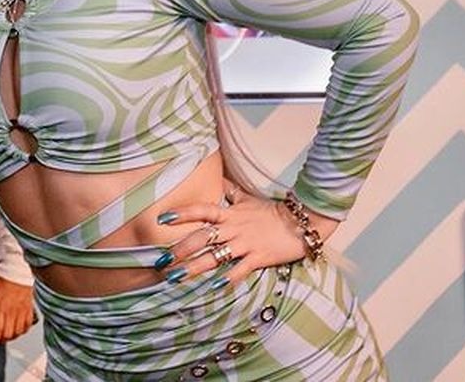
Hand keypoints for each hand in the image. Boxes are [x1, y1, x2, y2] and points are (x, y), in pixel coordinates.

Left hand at [0, 274, 34, 344]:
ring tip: (8, 336)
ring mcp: (21, 310)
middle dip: (2, 340)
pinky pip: (28, 323)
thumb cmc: (3, 276)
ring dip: (13, 336)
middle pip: (8, 333)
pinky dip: (24, 329)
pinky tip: (20, 329)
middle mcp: (11, 310)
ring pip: (18, 331)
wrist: (16, 268)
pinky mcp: (28, 307)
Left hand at [156, 191, 338, 286]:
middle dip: (180, 249)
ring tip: (176, 277)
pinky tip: (214, 286)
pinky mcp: (258, 257)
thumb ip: (231, 191)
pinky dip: (228, 277)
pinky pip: (240, 269)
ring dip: (194, 267)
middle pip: (202, 237)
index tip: (163, 218)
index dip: (183, 213)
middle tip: (161, 261)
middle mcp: (233, 228)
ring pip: (215, 255)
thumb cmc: (272, 212)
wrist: (302, 223)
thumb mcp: (248, 199)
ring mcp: (245, 243)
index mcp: (230, 214)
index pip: (202, 210)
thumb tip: (219, 179)